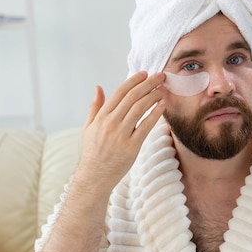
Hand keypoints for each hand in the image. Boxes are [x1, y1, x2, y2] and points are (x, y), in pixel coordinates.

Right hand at [76, 71, 166, 190]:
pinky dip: (155, 114)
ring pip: (139, 108)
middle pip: (132, 97)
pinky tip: (163, 105)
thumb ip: (94, 107)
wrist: (94, 177)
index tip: (144, 73)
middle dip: (148, 84)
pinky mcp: (131, 147)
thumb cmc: (93, 152)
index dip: (133, 81)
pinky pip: (146, 126)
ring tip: (163, 89)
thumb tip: (98, 87)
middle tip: (160, 76)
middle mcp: (110, 123)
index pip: (119, 92)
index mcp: (101, 117)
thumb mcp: (88, 127)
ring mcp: (120, 135)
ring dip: (153, 96)